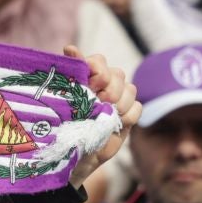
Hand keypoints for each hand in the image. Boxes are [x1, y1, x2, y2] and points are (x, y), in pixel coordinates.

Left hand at [66, 46, 137, 190]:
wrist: (74, 155)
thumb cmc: (64, 125)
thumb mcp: (64, 99)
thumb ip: (71, 73)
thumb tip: (70, 47)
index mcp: (86, 77)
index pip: (99, 61)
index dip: (98, 71)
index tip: (92, 84)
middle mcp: (104, 84)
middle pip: (118, 75)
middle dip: (110, 90)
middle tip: (99, 103)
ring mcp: (118, 99)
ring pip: (129, 90)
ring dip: (118, 104)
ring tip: (104, 116)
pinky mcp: (128, 115)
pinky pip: (137, 108)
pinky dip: (127, 116)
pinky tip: (115, 124)